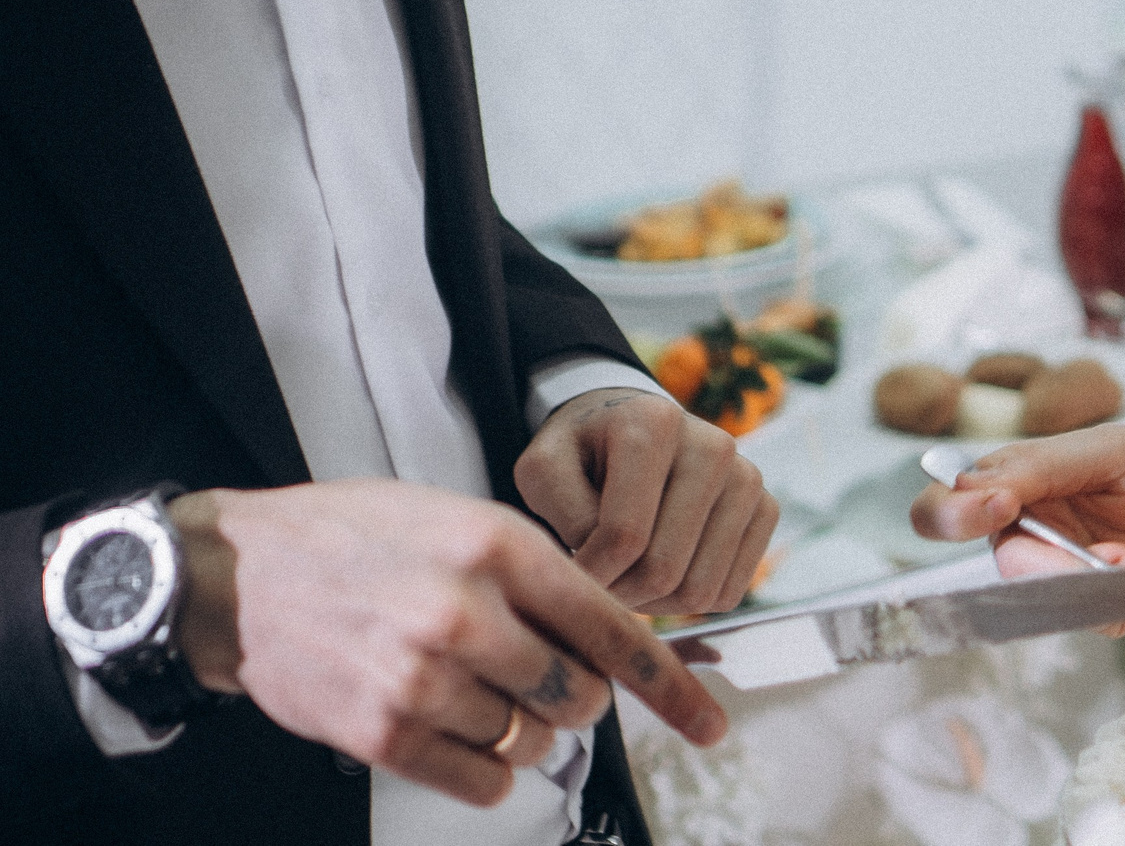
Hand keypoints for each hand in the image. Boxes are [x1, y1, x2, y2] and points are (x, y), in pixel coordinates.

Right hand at [168, 480, 723, 807]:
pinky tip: (460, 731)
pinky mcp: (380, 732)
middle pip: (578, 695)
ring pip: (532, 743)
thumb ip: (540, 574)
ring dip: (524, 731)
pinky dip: (487, 770)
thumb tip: (612, 640)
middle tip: (541, 677)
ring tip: (479, 691)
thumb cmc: (361, 538)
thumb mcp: (462, 519)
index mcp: (499, 548)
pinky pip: (480, 781)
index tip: (709, 722)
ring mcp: (421, 678)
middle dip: (576, 697)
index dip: (670, 684)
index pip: (612, 628)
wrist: (240, 573)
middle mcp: (465, 613)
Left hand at [513, 388, 780, 615]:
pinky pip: (730, 592)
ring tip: (626, 576)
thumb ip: (561, 513)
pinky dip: (690, 601)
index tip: (569, 574)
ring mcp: (747, 477)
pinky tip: (664, 569)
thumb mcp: (543, 469)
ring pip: (700, 589)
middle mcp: (715, 444)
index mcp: (654, 424)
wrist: (633, 430)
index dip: (589, 574)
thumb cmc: (583, 453)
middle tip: (598, 582)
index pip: (625, 535)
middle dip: (620, 593)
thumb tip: (604, 569)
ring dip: (653, 603)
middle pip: (665, 568)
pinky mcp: (766, 508)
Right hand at [910, 426, 1124, 619]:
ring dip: (1113, 576)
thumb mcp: (1109, 448)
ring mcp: (1074, 577)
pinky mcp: (1115, 610)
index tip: (994, 506)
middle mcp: (1037, 535)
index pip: (949, 507)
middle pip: (1006, 566)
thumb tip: (975, 489)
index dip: (950, 513)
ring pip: (1057, 599)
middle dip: (1056, 565)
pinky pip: (1105, 618)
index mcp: (1020, 486)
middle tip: (1111, 554)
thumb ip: (1040, 466)